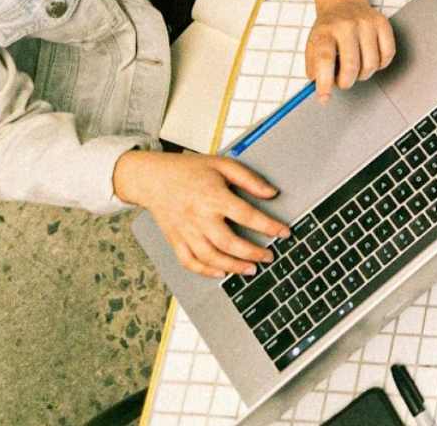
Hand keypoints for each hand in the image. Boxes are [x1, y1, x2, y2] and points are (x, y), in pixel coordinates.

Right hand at [113, 149, 290, 277]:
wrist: (152, 178)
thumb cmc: (188, 169)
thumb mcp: (222, 164)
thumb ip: (249, 179)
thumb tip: (272, 193)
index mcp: (213, 196)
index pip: (247, 215)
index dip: (269, 226)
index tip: (284, 233)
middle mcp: (199, 217)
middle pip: (229, 242)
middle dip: (252, 253)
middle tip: (269, 256)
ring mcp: (185, 231)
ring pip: (210, 257)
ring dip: (233, 266)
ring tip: (251, 269)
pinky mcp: (175, 240)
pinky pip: (189, 262)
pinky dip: (205, 271)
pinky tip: (221, 273)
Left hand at [305, 0, 395, 101]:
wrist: (343, 2)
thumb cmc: (329, 29)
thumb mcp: (312, 44)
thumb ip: (314, 67)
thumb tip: (322, 90)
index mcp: (325, 31)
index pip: (324, 59)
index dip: (325, 82)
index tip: (324, 98)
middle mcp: (346, 25)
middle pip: (351, 65)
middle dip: (346, 82)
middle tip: (343, 82)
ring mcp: (367, 23)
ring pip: (371, 64)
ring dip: (363, 75)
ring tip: (356, 69)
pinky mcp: (383, 23)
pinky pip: (387, 55)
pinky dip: (380, 65)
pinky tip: (370, 60)